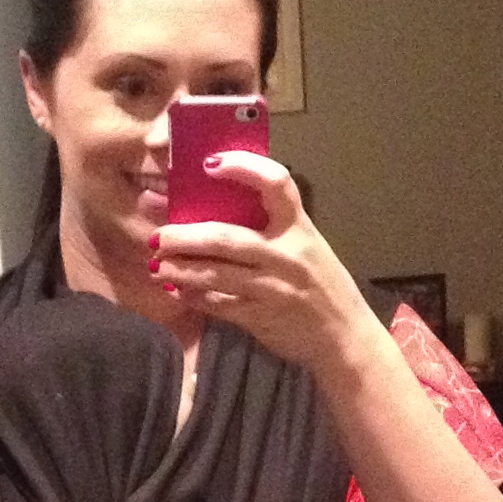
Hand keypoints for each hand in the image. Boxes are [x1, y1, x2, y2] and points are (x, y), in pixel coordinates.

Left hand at [152, 152, 367, 376]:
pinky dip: (194, 297)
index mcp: (300, 227)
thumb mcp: (306, 247)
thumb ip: (273, 228)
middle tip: (159, 235)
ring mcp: (273, 287)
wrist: (345, 338)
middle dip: (184, 236)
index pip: (276, 183)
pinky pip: (218, 304)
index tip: (210, 163)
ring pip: (215, 273)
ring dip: (180, 269)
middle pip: (225, 237)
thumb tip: (217, 207)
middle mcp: (286, 254)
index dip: (243, 167)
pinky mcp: (261, 317)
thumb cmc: (320, 285)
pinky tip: (177, 290)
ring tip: (157, 265)